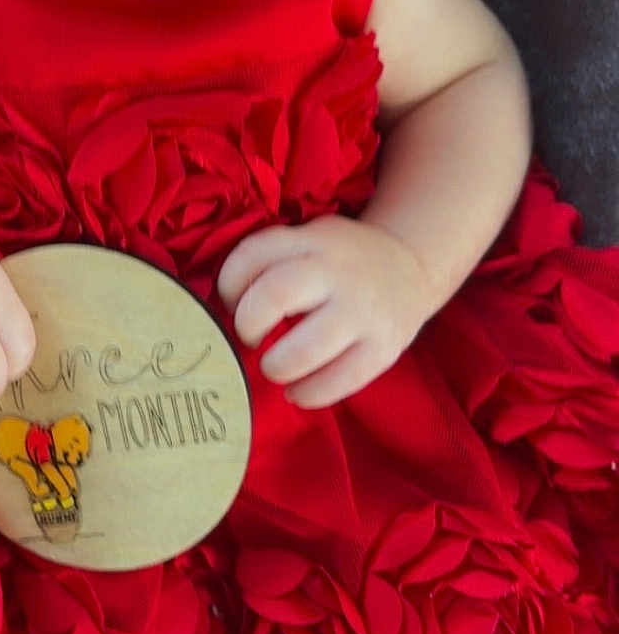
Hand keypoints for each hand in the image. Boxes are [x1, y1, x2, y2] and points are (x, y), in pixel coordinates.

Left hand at [217, 214, 432, 407]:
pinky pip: (341, 380)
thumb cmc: (340, 261)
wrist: (412, 265)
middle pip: (274, 295)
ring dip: (276, 366)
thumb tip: (220, 313)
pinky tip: (297, 393)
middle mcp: (336, 270)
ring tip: (274, 368)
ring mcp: (363, 310)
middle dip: (248, 325)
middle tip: (250, 338)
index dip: (228, 286)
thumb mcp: (309, 239)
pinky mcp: (384, 347)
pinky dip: (309, 394)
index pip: (251, 255)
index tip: (231, 305)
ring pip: (305, 348)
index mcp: (311, 240)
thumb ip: (272, 262)